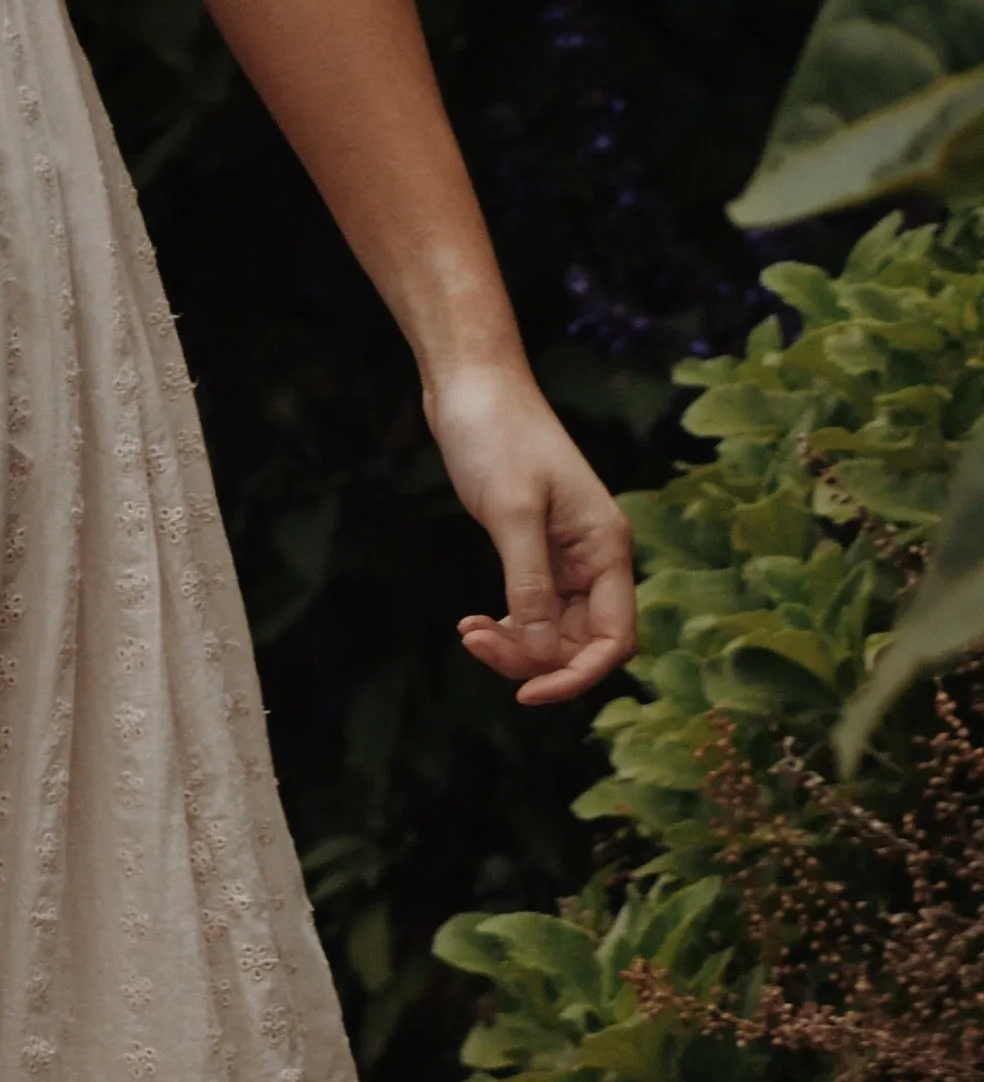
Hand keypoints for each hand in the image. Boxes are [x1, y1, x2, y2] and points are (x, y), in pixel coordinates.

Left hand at [428, 358, 637, 707]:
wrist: (473, 387)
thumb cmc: (497, 436)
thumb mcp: (512, 512)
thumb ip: (528, 585)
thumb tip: (539, 654)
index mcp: (607, 548)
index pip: (614, 639)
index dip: (577, 675)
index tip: (527, 694)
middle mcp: (595, 557)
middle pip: (580, 641)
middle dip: (532, 659)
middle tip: (475, 643)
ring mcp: (566, 556)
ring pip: (552, 631)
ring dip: (514, 645)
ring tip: (468, 633)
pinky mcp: (535, 550)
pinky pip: (531, 609)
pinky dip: (506, 624)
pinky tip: (471, 623)